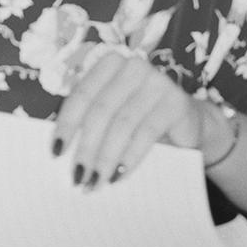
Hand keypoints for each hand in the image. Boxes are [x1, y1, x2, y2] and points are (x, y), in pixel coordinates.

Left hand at [53, 49, 207, 189]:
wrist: (191, 125)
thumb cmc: (140, 120)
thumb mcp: (114, 115)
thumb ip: (91, 121)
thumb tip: (59, 150)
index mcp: (109, 64)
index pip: (81, 95)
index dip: (66, 125)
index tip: (56, 153)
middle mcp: (132, 66)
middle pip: (100, 111)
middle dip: (86, 148)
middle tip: (78, 177)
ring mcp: (156, 82)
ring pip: (122, 124)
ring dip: (106, 157)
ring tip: (97, 182)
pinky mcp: (175, 103)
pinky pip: (146, 133)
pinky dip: (130, 157)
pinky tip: (119, 175)